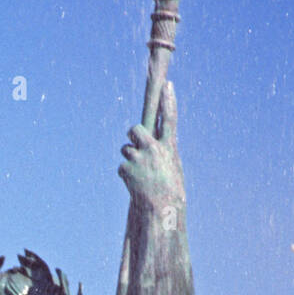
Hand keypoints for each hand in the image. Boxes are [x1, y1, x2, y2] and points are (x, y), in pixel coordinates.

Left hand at [118, 82, 184, 212]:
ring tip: (140, 175)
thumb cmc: (170, 192)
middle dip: (132, 135)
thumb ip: (162, 152)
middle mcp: (153, 149)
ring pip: (125, 149)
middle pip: (135, 129)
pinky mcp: (126, 169)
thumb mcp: (172, 168)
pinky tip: (135, 185)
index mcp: (168, 148)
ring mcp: (139, 158)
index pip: (170, 119)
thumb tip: (152, 144)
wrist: (161, 210)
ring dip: (129, 159)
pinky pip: (121, 166)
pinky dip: (125, 174)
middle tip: (135, 144)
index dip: (168, 101)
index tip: (167, 84)